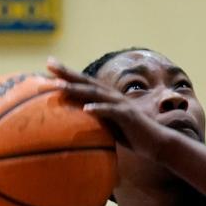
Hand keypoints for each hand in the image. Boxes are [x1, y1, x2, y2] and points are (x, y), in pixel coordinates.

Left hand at [47, 58, 169, 158]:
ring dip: (77, 88)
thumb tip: (75, 121)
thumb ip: (94, 119)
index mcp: (106, 97)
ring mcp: (120, 104)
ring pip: (95, 93)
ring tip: (60, 86)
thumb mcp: (108, 125)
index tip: (48, 66)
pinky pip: (111, 111)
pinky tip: (86, 109)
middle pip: (86, 81)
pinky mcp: (127, 116)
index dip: (67, 73)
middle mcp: (112, 96)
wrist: (156, 142)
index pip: (83, 82)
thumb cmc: (131, 135)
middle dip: (67, 72)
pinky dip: (98, 109)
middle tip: (49, 63)